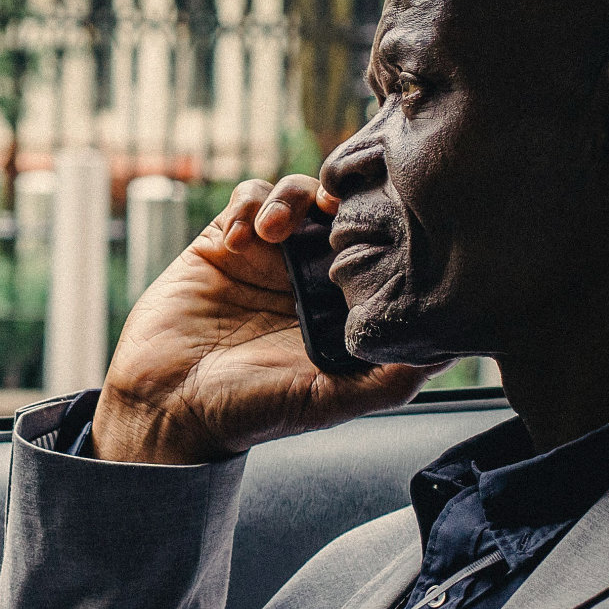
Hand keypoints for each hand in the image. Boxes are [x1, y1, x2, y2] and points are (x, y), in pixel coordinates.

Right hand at [92, 175, 448, 462]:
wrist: (165, 406)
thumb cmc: (246, 413)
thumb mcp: (325, 403)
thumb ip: (387, 382)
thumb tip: (444, 354)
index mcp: (340, 310)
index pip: (378, 250)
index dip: (384, 229)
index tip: (380, 227)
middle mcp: (308, 278)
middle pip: (343, 210)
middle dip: (342, 200)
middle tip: (333, 209)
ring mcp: (267, 257)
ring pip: (300, 194)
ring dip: (293, 199)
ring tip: (273, 231)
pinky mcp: (224, 242)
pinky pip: (248, 197)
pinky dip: (249, 204)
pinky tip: (240, 240)